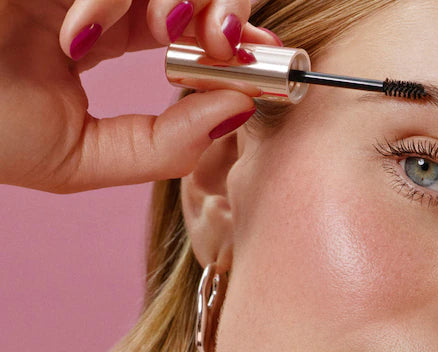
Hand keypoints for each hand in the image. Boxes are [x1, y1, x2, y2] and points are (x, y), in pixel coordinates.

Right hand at [0, 0, 278, 191]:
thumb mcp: (83, 157)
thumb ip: (163, 144)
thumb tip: (238, 113)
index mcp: (89, 28)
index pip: (177, 20)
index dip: (223, 39)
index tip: (262, 63)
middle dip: (215, 7)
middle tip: (232, 41)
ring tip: (183, 33)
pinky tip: (104, 26)